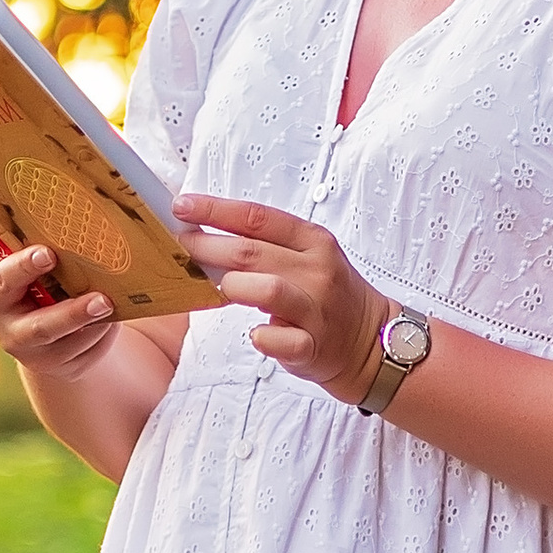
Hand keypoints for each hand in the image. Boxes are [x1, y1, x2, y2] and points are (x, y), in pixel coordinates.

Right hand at [0, 243, 120, 372]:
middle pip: (40, 325)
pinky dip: (102, 333)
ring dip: (89, 321)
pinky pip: (85, 351)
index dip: (22, 266)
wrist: (37, 325)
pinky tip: (117, 314)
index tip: (47, 253)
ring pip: (65, 339)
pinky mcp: (62, 365)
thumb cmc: (29, 276)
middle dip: (68, 312)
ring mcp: (34, 350)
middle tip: (99, 297)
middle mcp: (7, 325)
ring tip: (110, 303)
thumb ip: (1, 226)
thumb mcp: (15, 254)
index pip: (2, 278)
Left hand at [175, 194, 385, 401]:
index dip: (215, 210)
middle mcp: (317, 270)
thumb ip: (264, 247)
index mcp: (313, 241)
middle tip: (181, 246)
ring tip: (219, 289)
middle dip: (208, 246)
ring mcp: (317, 309)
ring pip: (268, 289)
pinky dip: (263, 336)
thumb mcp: (306, 257)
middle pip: (252, 252)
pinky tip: (255, 333)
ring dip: (233, 286)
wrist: (370, 340)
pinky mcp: (314, 346)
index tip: (182, 206)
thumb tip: (204, 236)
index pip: (257, 217)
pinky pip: (282, 340)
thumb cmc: (326, 294)